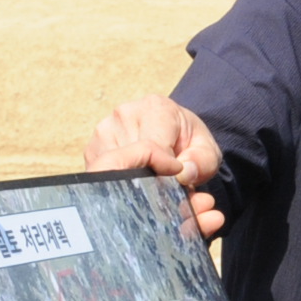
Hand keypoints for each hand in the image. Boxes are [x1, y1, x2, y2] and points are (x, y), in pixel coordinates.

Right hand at [86, 93, 225, 239]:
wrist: (175, 133)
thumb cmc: (190, 143)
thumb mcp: (208, 152)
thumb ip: (201, 163)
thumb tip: (184, 174)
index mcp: (155, 109)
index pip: (152, 148)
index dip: (165, 172)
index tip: (176, 181)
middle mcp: (124, 115)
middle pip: (131, 162)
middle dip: (148, 183)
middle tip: (165, 191)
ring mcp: (104, 132)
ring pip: (114, 172)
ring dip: (132, 185)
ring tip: (152, 184)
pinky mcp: (92, 150)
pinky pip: (102, 176)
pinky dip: (118, 185)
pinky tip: (135, 183)